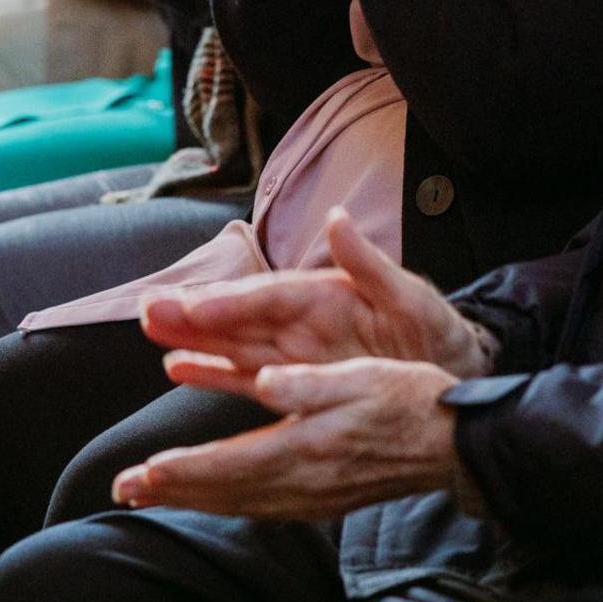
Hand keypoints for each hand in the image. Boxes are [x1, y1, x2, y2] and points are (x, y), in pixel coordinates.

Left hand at [112, 357, 461, 518]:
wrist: (452, 443)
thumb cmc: (407, 399)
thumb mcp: (360, 377)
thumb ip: (308, 382)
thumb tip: (265, 379)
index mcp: (308, 446)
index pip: (231, 463)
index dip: (183, 469)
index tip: (142, 471)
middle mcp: (305, 481)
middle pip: (226, 492)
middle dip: (172, 490)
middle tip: (124, 490)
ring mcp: (313, 497)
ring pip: (239, 503)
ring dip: (193, 499)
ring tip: (152, 494)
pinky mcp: (322, 499)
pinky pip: (261, 507)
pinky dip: (226, 502)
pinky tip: (212, 498)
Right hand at [140, 210, 492, 389]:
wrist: (455, 372)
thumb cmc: (436, 332)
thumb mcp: (413, 297)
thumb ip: (371, 264)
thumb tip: (340, 219)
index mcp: (328, 295)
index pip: (271, 296)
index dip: (232, 301)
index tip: (194, 306)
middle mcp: (304, 322)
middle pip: (240, 319)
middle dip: (194, 315)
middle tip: (147, 310)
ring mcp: (296, 353)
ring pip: (234, 346)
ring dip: (193, 340)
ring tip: (151, 333)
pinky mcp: (297, 382)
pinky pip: (247, 378)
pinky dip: (214, 373)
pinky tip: (178, 368)